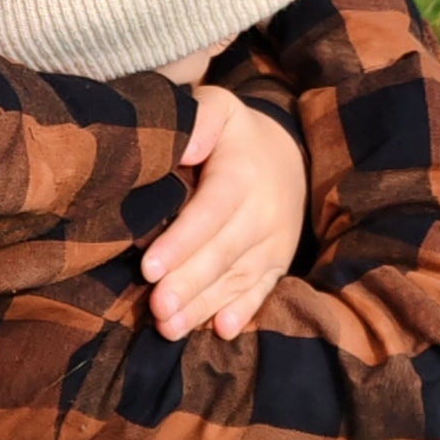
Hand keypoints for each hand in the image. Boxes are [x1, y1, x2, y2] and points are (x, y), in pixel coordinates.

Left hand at [142, 84, 305, 342]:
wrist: (289, 151)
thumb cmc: (234, 134)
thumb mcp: (218, 108)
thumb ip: (199, 120)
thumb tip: (181, 148)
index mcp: (242, 175)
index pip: (211, 212)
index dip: (182, 241)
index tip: (150, 267)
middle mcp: (263, 212)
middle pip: (223, 253)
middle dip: (189, 284)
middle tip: (157, 309)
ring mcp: (273, 242)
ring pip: (238, 278)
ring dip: (205, 306)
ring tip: (171, 328)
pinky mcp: (278, 262)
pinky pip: (263, 290)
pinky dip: (243, 312)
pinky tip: (222, 330)